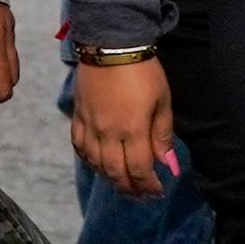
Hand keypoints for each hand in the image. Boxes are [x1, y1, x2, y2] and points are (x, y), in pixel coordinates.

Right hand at [72, 55, 177, 199]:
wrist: (110, 46)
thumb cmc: (144, 73)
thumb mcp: (163, 102)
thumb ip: (162, 134)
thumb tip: (166, 162)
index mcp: (132, 130)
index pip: (139, 168)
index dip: (148, 184)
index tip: (157, 192)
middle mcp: (107, 133)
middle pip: (115, 171)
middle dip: (129, 187)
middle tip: (140, 196)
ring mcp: (89, 125)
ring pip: (95, 162)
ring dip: (109, 177)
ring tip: (121, 184)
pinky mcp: (78, 116)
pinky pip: (79, 145)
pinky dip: (88, 159)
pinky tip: (98, 164)